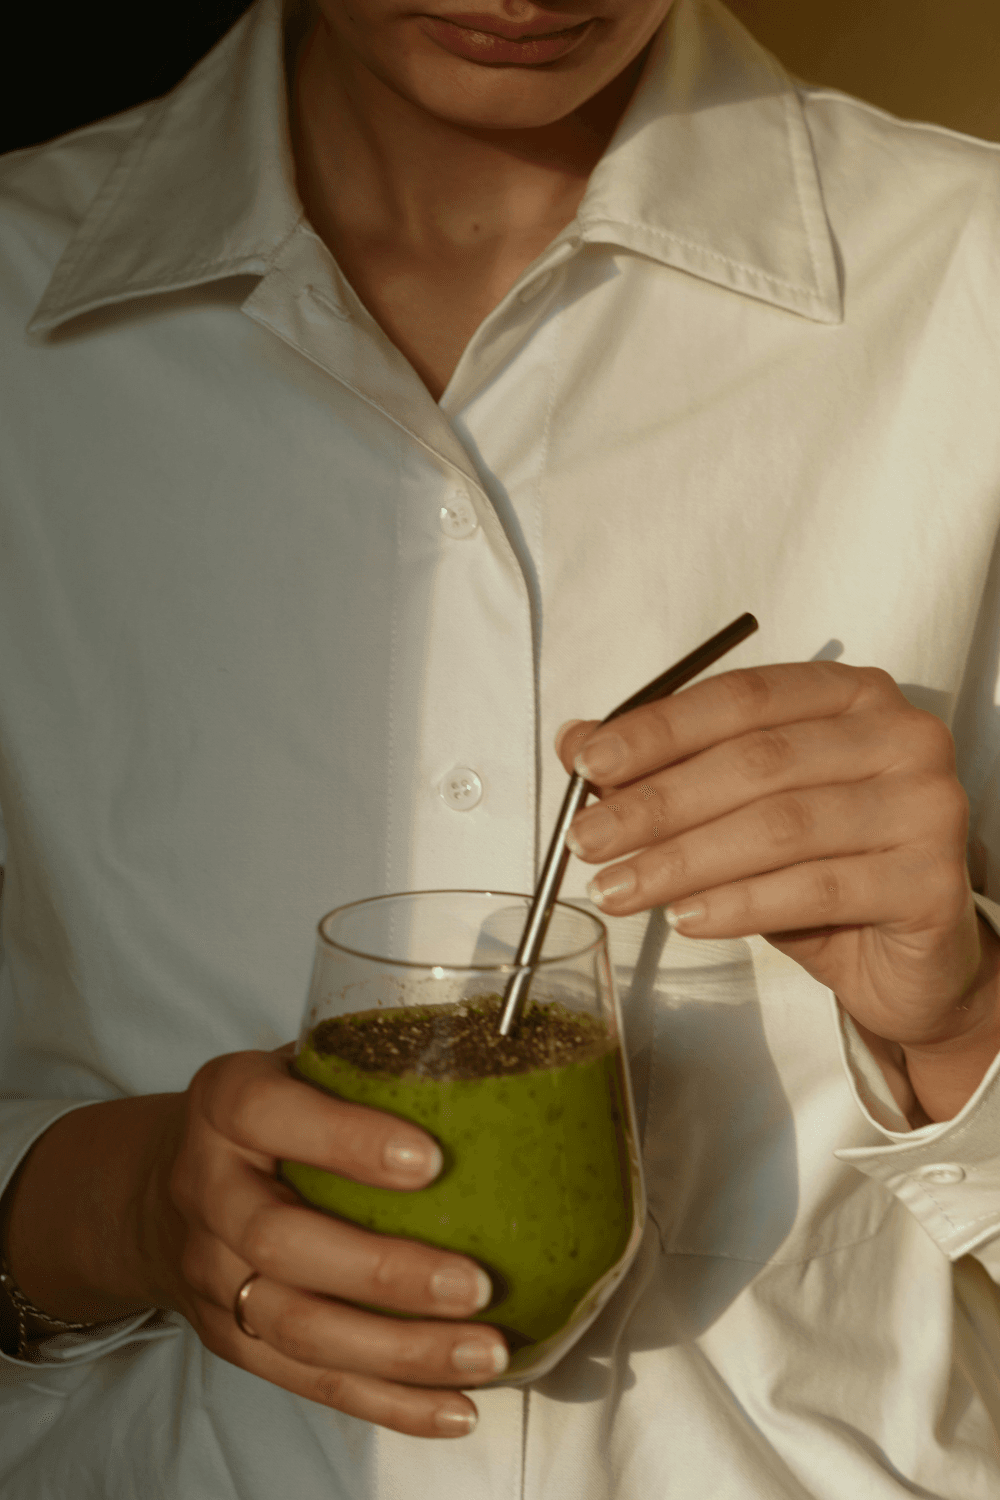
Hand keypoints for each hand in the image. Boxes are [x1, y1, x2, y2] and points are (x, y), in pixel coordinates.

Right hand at [5, 1050, 505, 1436]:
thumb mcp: (298, 1064)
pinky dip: (386, 1403)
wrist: (160, 1189)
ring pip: (298, 1329)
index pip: (274, 1116)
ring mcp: (211, 1274)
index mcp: (228, 1102)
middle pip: (284, 1245)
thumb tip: (508, 1061)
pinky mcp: (231, 1339)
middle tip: (477, 1285)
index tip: (431, 1161)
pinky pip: (308, 1381)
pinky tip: (454, 1408)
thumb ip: (371, 1067)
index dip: (349, 1141)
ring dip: (399, 1353)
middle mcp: (208, 1188)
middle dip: (385, 1274)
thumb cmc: (267, 1117)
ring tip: (486, 1353)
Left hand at [558, 662, 999, 1119]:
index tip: (588, 764)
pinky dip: (738, 905)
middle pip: (756, 761)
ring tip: (617, 889)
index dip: (659, 730)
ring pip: (780, 826)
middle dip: (657, 804)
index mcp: (850, 695)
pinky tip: (685, 919)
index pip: (742, 698)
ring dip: (682, 860)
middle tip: (586, 841)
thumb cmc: (823, 870)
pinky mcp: (931, 881)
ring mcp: (926, 805)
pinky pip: (815, 889)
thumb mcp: (737, 812)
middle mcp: (900, 736)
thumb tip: (575, 740)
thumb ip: (665, 769)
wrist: (910, 960)